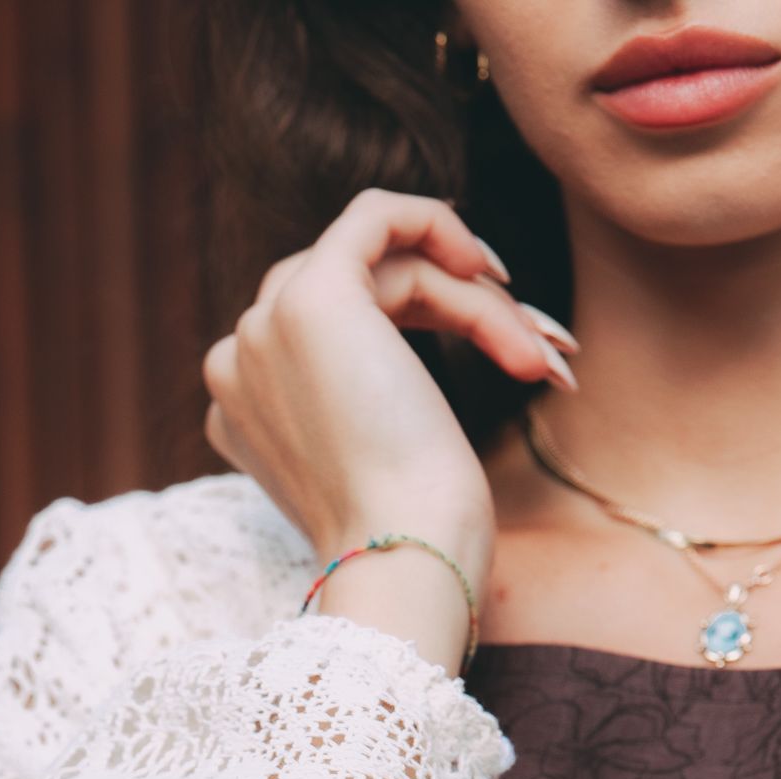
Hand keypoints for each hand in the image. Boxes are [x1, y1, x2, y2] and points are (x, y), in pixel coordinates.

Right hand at [201, 187, 579, 629]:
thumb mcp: (381, 463)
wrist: (405, 558)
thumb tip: (424, 359)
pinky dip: (437, 225)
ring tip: (542, 355)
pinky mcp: (310, 298)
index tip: (506, 355)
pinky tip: (490, 270)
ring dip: (475, 305)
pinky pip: (375, 218)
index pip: (331, 333)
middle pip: (359, 296)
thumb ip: (371, 403)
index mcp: (244, 412)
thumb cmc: (413, 538)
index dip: (423, 329)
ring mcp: (263, 328)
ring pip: (387, 272)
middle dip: (457, 311)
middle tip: (537, 349)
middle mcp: (238, 366)